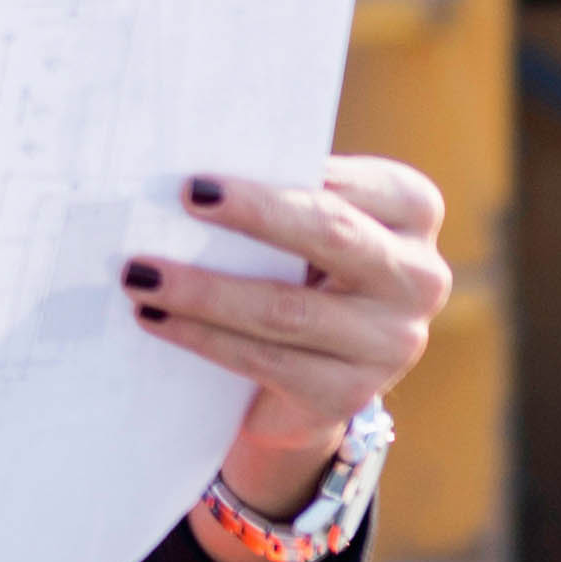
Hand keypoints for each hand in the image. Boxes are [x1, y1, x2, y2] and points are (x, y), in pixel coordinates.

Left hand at [130, 159, 449, 534]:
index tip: (221, 167)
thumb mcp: (301, 227)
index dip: (292, 175)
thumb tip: (196, 177)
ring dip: (205, 290)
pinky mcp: (349, 394)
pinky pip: (265, 360)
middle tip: (187, 195)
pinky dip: (201, 336)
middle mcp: (420, 277)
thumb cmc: (295, 268)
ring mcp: (392, 342)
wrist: (305, 377)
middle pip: (333, 235)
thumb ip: (277, 195)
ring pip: (288, 308)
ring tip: (140, 274)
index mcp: (412, 213)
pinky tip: (154, 317)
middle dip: (256, 213)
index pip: (360, 183)